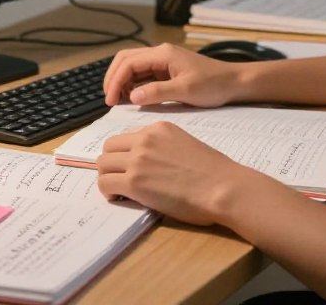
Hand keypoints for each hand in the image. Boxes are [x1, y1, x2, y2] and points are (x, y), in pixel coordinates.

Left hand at [96, 121, 256, 224]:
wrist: (222, 187)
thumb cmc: (213, 172)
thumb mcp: (185, 145)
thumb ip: (162, 148)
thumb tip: (149, 164)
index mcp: (159, 128)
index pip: (126, 137)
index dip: (125, 154)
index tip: (130, 168)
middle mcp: (145, 139)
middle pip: (109, 147)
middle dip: (112, 164)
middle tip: (121, 179)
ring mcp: (138, 159)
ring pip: (102, 164)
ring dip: (108, 177)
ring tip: (120, 190)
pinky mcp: (134, 182)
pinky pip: (105, 183)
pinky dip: (108, 192)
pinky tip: (121, 198)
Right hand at [103, 44, 241, 106]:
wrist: (233, 83)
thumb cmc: (213, 84)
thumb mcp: (185, 90)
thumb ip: (157, 92)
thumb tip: (132, 97)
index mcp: (162, 54)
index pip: (128, 63)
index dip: (115, 81)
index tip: (110, 101)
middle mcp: (160, 54)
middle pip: (125, 60)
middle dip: (114, 78)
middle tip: (109, 100)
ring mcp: (163, 61)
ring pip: (132, 67)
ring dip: (122, 82)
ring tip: (118, 101)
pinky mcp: (166, 71)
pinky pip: (143, 75)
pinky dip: (133, 85)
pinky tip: (132, 98)